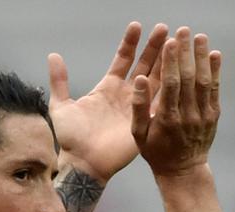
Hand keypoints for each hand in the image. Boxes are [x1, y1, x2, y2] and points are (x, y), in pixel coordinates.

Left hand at [48, 21, 167, 182]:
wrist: (83, 163)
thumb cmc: (71, 139)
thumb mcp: (62, 106)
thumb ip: (59, 81)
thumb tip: (53, 55)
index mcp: (107, 88)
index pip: (123, 59)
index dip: (130, 42)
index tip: (137, 25)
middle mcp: (125, 95)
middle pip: (144, 65)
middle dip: (155, 47)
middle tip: (166, 29)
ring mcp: (137, 108)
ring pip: (156, 80)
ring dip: (167, 63)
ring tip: (177, 44)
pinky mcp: (145, 122)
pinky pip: (159, 103)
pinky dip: (170, 89)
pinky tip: (180, 73)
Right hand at [131, 28, 220, 178]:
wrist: (183, 171)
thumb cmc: (156, 151)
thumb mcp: (138, 135)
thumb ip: (138, 106)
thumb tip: (140, 79)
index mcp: (167, 118)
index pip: (171, 84)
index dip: (171, 61)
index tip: (170, 42)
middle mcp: (187, 115)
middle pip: (188, 78)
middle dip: (186, 53)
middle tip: (184, 31)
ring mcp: (203, 115)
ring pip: (204, 82)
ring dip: (202, 57)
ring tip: (200, 37)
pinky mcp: (213, 116)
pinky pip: (215, 90)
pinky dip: (216, 71)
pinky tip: (215, 55)